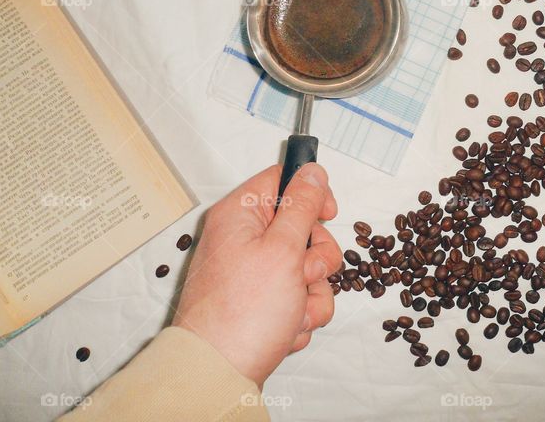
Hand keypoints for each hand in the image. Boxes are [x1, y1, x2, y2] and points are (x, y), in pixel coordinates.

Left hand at [173, 163, 341, 386]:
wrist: (217, 375)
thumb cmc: (240, 314)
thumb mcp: (282, 249)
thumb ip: (302, 206)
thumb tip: (312, 170)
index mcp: (240, 215)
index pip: (283, 180)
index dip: (311, 194)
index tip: (326, 215)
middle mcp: (244, 240)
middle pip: (303, 228)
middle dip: (316, 257)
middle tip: (302, 273)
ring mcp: (253, 274)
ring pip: (307, 268)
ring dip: (311, 293)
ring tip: (292, 310)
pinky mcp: (261, 303)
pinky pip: (299, 298)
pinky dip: (300, 314)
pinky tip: (286, 328)